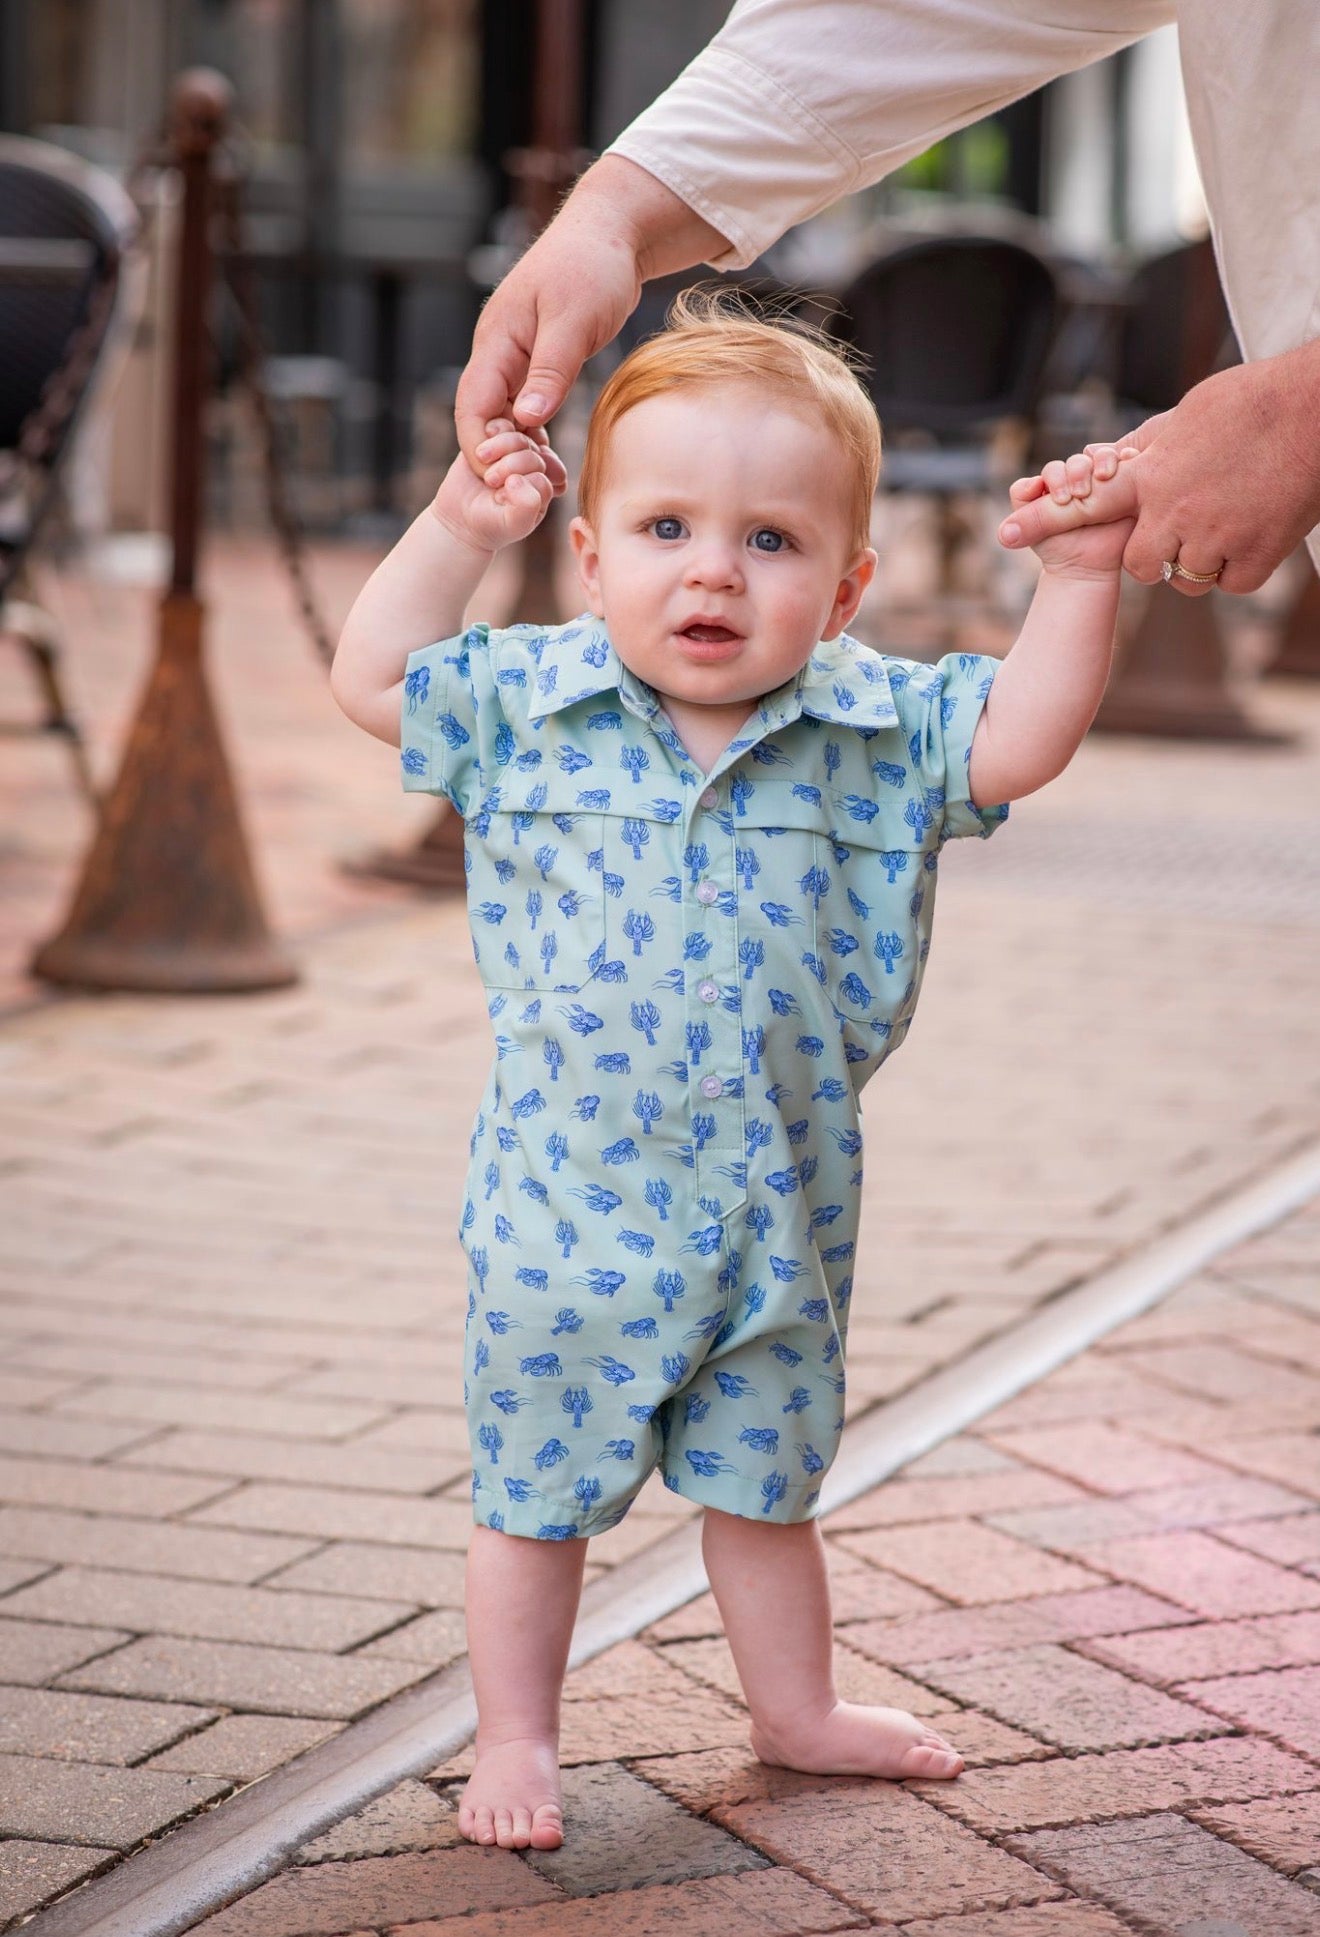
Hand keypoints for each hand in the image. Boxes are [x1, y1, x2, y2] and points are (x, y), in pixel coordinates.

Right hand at [431, 422, 558, 553]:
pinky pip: (502, 423)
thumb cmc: (492, 525)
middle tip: (490, 480)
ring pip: (520, 436)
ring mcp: (516, 451)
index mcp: (546, 486)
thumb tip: (519, 478)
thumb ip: (526, 506)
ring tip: (483, 459)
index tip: (502, 496)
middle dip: (512, 464)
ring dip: (502, 445)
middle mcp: (535, 467)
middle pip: (534, 452)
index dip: (525, 479)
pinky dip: (493, 431)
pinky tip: (481, 448)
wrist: (461, 517)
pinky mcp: (496, 439)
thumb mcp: (513, 524)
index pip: (549, 472)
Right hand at [454, 156, 727, 473]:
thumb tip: (528, 419)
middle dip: (500, 454)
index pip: (472, 402)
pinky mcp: (536, 359)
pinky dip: (535, 431)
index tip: (500, 478)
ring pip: (505, 413)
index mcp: (498, 338)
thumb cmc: (592, 267)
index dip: (480, 444)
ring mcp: (515, 354)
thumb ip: (551, 371)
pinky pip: (526, 404)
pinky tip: (551, 457)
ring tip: (546, 481)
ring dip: (520, 447)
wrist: (610, 234)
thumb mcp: (575, 321)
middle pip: (484, 414)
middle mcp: (499, 349)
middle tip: (532, 490)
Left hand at [999, 347, 1319, 594]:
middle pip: (1142, 564)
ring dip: (1201, 558)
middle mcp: (1173, 511)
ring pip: (1186, 579)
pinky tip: (1255, 530)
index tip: (1004, 533)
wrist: (1317, 410)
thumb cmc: (1256, 401)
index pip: (1083, 503)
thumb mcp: (1189, 414)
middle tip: (1185, 524)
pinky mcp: (1255, 558)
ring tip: (1231, 514)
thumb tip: (1117, 460)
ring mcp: (1214, 538)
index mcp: (1152, 473)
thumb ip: (1149, 447)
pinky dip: (1239, 565)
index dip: (1041, 520)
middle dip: (1157, 553)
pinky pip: (1228, 583)